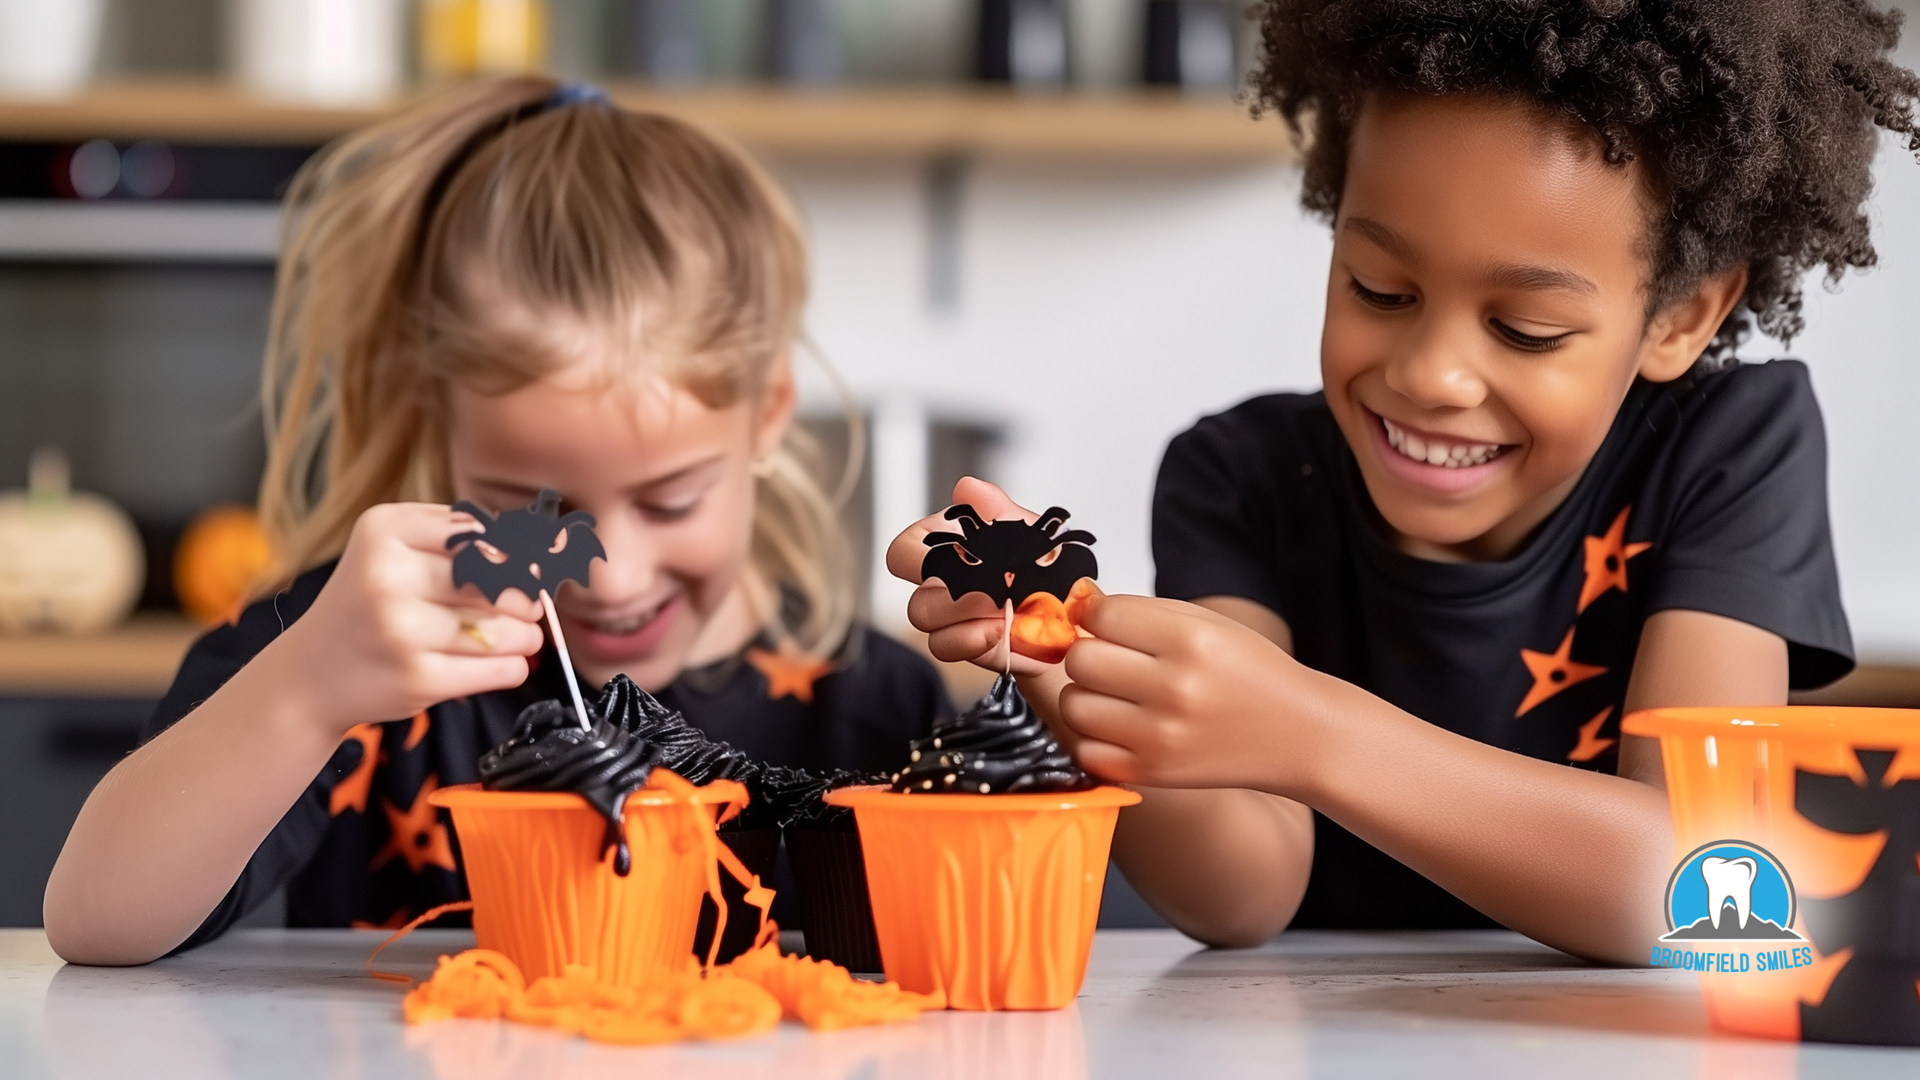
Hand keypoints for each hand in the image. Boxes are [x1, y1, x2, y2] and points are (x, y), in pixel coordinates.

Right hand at [268, 502, 545, 735]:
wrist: (311, 674)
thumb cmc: (371, 603)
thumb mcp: (395, 549)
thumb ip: (459, 536)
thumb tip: (540, 546)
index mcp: (384, 531)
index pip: (484, 535)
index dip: (517, 555)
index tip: (528, 570)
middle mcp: (387, 577)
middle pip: (500, 581)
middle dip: (526, 598)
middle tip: (526, 608)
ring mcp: (401, 631)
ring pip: (508, 629)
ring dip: (526, 636)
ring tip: (517, 636)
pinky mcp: (418, 679)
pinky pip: (502, 669)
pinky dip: (514, 666)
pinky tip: (503, 661)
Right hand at [885, 476, 1056, 676]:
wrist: (1070, 608)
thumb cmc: (1042, 564)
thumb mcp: (1025, 529)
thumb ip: (994, 508)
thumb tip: (967, 488)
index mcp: (945, 549)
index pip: (904, 551)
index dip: (917, 556)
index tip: (954, 556)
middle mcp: (941, 585)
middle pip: (915, 598)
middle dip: (950, 596)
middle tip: (989, 591)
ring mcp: (952, 620)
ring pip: (928, 626)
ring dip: (963, 619)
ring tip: (1000, 611)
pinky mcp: (967, 645)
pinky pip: (947, 647)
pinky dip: (972, 641)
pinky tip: (1000, 630)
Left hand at [1059, 589, 1339, 792]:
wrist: (1296, 734)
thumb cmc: (1251, 674)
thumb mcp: (1208, 624)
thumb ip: (1141, 611)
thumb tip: (1077, 606)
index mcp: (1191, 642)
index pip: (1102, 616)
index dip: (1095, 614)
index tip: (1106, 622)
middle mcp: (1174, 690)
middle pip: (1080, 660)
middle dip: (1089, 653)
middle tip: (1113, 660)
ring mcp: (1160, 737)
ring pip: (1073, 705)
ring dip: (1086, 695)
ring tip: (1117, 694)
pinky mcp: (1151, 773)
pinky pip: (1084, 750)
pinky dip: (1093, 737)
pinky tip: (1120, 726)